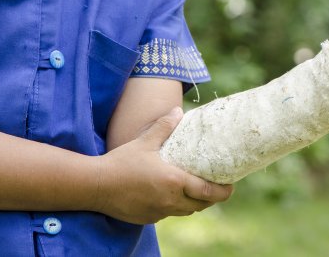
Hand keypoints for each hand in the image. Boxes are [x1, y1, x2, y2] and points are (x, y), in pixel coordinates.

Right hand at [92, 107, 232, 223]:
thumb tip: (178, 110)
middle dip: (211, 198)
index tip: (231, 187)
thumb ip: (164, 126)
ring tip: (195, 190)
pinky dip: (175, 206)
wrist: (97, 185)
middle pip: (201, 205)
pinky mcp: (149, 218)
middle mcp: (171, 201)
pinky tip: (169, 195)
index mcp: (174, 182)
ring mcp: (160, 212)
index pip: (208, 192)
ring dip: (194, 203)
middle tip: (216, 187)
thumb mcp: (145, 142)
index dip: (223, 192)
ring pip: (186, 211)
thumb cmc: (122, 162)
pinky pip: (169, 214)